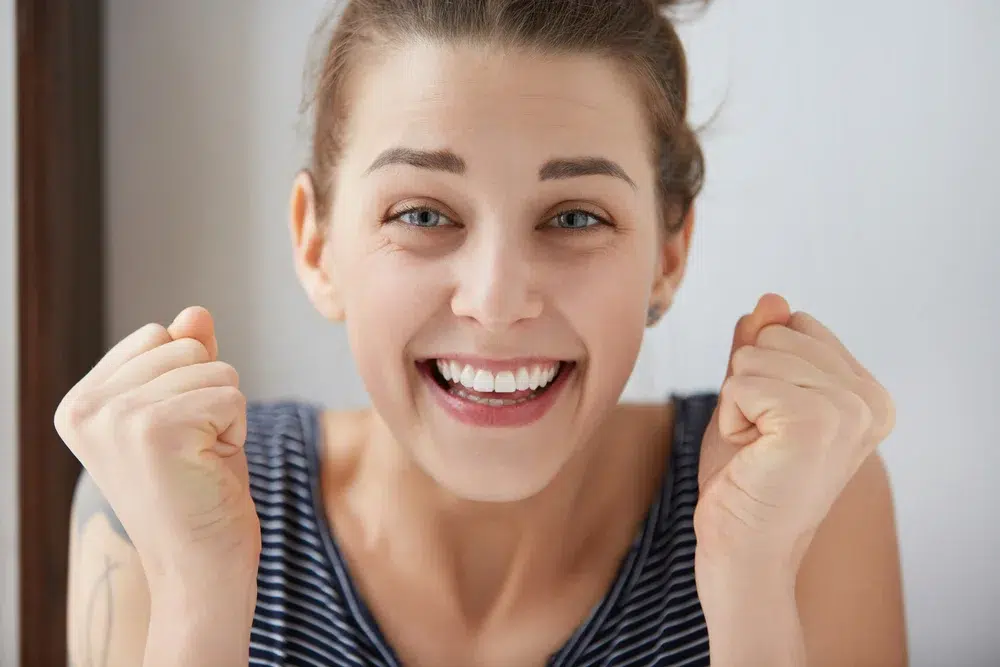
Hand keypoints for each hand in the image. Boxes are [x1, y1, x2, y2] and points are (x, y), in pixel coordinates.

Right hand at [55, 307, 260, 588]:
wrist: (199, 569)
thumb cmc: (198, 492)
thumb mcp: (189, 413)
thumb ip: (186, 362)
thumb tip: (195, 310)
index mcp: (81, 402)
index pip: (158, 336)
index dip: (188, 381)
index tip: (173, 437)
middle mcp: (87, 407)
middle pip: (187, 346)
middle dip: (210, 394)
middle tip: (192, 453)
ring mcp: (117, 417)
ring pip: (215, 369)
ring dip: (225, 416)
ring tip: (200, 462)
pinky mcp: (156, 430)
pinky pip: (231, 396)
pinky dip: (237, 432)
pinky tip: (212, 469)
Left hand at [694, 294, 895, 574]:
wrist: (743, 548)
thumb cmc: (746, 478)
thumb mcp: (750, 399)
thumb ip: (761, 349)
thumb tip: (771, 298)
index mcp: (867, 392)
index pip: (797, 324)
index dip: (764, 367)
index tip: (774, 423)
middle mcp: (870, 399)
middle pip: (776, 332)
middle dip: (747, 382)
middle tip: (762, 440)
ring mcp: (848, 410)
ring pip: (754, 354)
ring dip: (736, 402)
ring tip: (757, 449)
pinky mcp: (816, 422)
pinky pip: (741, 380)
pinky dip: (730, 416)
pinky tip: (750, 455)